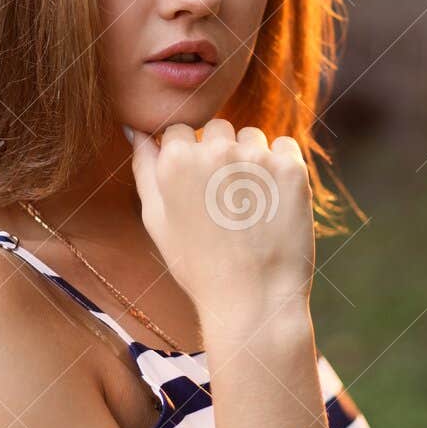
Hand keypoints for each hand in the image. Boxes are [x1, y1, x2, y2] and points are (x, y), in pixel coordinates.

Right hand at [128, 119, 315, 334]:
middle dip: (219, 153)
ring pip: (251, 136)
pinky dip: (280, 168)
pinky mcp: (291, 167)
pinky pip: (284, 146)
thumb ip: (144, 167)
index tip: (197, 187)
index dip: (188, 157)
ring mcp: (256, 157)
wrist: (253, 299)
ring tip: (249, 206)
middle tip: (224, 199)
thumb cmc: (198, 264)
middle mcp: (215, 150)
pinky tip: (273, 202)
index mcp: (175, 160)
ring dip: (251, 159)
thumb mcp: (157, 220)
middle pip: (217, 128)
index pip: (179, 130)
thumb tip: (135, 129)